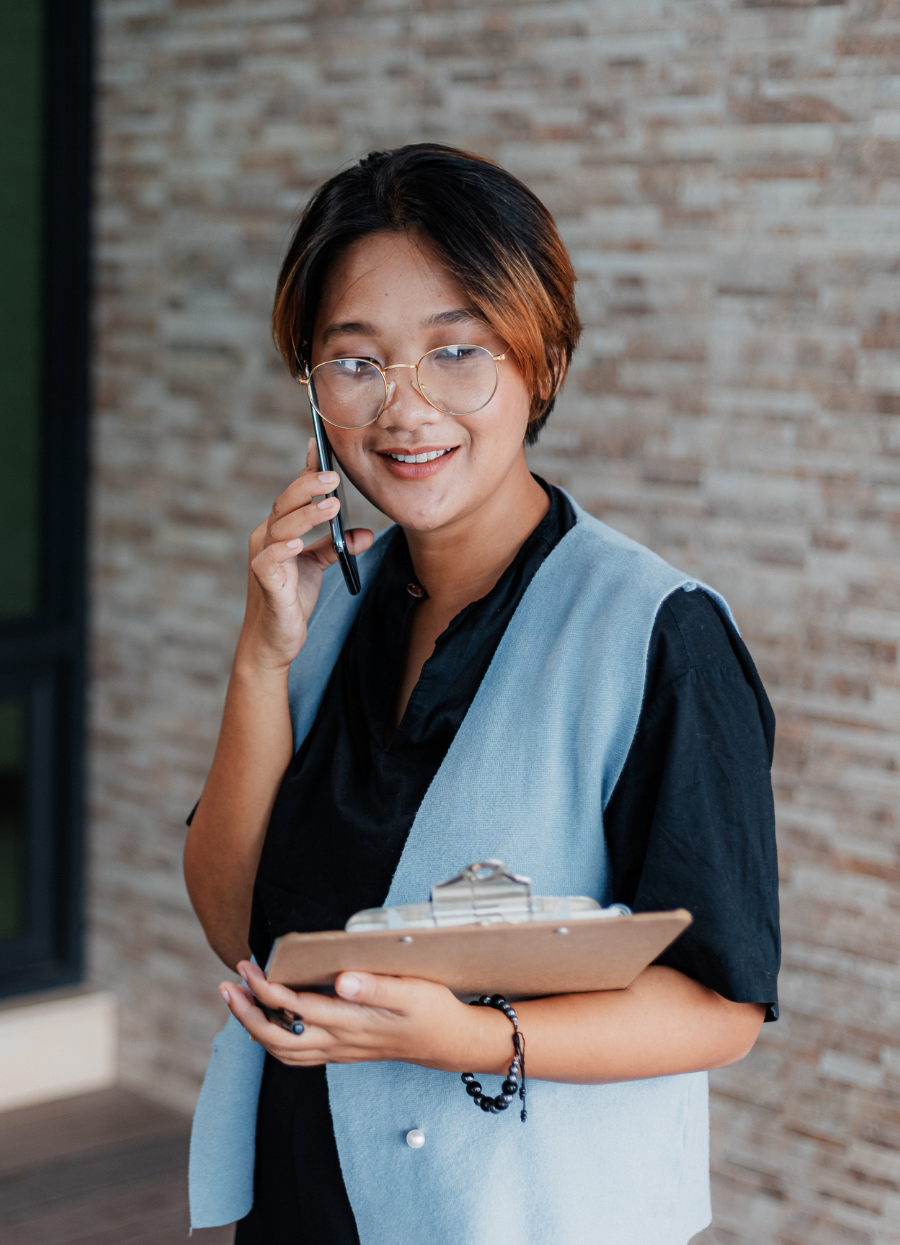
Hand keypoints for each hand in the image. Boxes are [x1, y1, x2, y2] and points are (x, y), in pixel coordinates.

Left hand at [219, 961, 513, 1073]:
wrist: (452, 1043)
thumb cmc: (434, 1011)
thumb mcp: (412, 991)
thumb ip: (376, 985)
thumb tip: (340, 979)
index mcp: (352, 1022)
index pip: (295, 1010)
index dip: (266, 990)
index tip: (249, 967)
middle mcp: (340, 1041)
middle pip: (277, 1038)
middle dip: (246, 1014)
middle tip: (228, 985)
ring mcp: (340, 1050)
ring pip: (284, 1050)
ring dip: (254, 1027)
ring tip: (238, 999)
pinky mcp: (344, 1051)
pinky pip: (299, 1053)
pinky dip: (274, 1038)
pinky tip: (269, 1019)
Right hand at [236, 439, 373, 673]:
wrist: (274, 642)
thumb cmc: (291, 601)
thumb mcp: (317, 567)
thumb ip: (337, 547)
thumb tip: (365, 533)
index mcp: (278, 530)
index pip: (293, 494)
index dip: (306, 471)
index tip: (320, 446)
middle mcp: (266, 539)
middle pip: (284, 504)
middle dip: (308, 487)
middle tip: (334, 476)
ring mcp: (263, 559)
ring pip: (280, 527)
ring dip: (306, 514)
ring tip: (332, 504)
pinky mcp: (264, 583)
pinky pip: (269, 561)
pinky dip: (282, 550)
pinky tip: (299, 543)